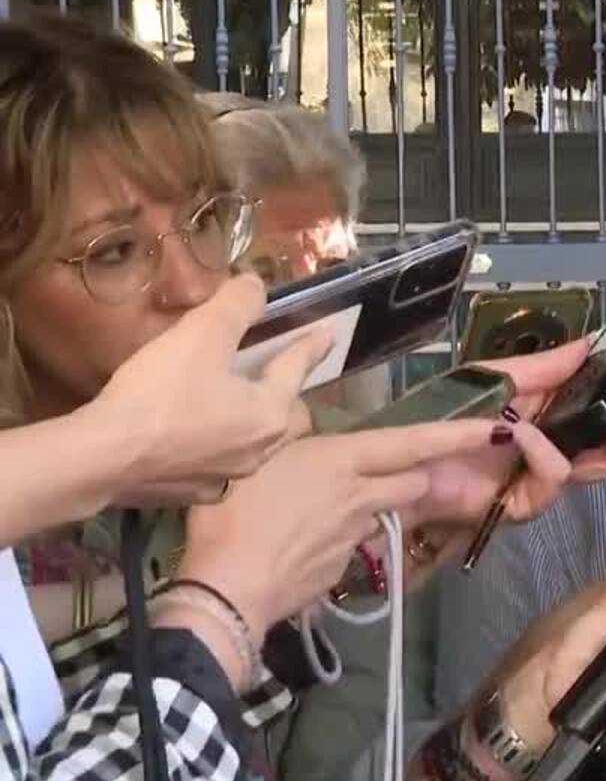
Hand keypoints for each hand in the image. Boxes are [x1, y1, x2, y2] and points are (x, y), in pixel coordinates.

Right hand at [90, 275, 327, 505]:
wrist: (103, 459)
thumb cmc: (161, 393)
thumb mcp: (201, 335)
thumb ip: (234, 306)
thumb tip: (255, 284)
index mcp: (270, 413)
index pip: (297, 370)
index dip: (310, 347)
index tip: (327, 336)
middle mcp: (258, 452)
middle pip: (288, 420)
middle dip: (288, 398)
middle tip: (276, 380)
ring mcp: (225, 479)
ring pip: (255, 447)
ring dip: (252, 425)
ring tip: (237, 408)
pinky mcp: (189, 496)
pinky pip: (217, 469)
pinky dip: (216, 451)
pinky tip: (197, 443)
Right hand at [176, 418, 504, 635]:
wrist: (225, 590)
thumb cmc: (231, 513)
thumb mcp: (254, 455)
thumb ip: (289, 433)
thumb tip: (302, 417)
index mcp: (344, 459)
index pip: (414, 442)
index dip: (456, 435)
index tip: (493, 428)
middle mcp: (362, 495)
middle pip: (414, 482)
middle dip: (413, 477)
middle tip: (384, 474)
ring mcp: (357, 535)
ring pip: (388, 513)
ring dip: (378, 508)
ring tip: (329, 510)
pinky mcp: (347, 567)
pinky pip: (359, 543)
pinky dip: (346, 538)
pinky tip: (307, 542)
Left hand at [401, 341, 605, 534]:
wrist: (406, 459)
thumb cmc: (448, 417)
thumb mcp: (500, 378)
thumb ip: (546, 366)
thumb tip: (590, 343)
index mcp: (553, 417)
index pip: (605, 409)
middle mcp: (558, 448)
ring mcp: (546, 479)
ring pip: (603, 466)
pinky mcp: (529, 503)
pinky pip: (555, 477)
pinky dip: (542, 452)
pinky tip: (525, 434)